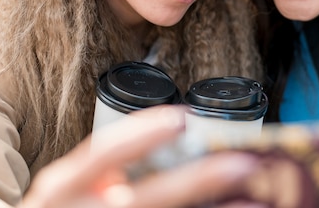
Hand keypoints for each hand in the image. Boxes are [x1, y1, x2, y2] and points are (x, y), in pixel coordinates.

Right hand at [20, 105, 259, 207]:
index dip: (143, 134)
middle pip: (147, 198)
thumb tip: (156, 151)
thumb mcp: (63, 191)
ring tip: (257, 201)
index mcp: (62, 186)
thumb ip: (100, 172)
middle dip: (197, 181)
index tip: (183, 119)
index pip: (103, 153)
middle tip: (245, 164)